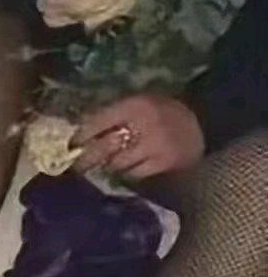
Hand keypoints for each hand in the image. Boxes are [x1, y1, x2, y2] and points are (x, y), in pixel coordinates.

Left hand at [74, 93, 205, 179]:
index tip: (72, 145)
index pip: (98, 122)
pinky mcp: (166, 163)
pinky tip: (129, 169)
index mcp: (135, 104)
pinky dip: (128, 173)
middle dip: (87, 159)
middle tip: (77, 166)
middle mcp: (145, 124)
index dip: (81, 136)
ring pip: (118, 163)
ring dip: (110, 165)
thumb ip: (112, 114)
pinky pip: (136, 174)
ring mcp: (156, 145)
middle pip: (104, 147)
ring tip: (108, 164)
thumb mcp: (138, 103)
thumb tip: (79, 130)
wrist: (205, 121)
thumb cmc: (164, 111)